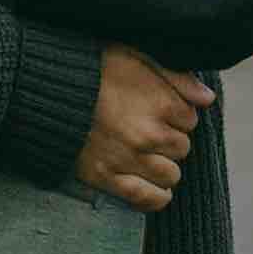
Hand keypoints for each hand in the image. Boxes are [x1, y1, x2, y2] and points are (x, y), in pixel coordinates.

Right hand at [74, 46, 215, 213]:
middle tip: (147, 128)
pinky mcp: (106, 178)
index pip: (190, 119)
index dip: (175, 113)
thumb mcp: (134, 55)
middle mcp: (149, 135)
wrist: (45, 90)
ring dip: (163, 165)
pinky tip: (153, 186)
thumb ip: (176, 75)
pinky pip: (147, 198)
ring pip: (170, 175)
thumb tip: (208, 98)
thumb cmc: (91, 68)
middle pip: (182, 147)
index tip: (157, 107)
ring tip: (146, 154)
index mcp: (161, 103)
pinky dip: (155, 196)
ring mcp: (128, 160)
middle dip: (169, 138)